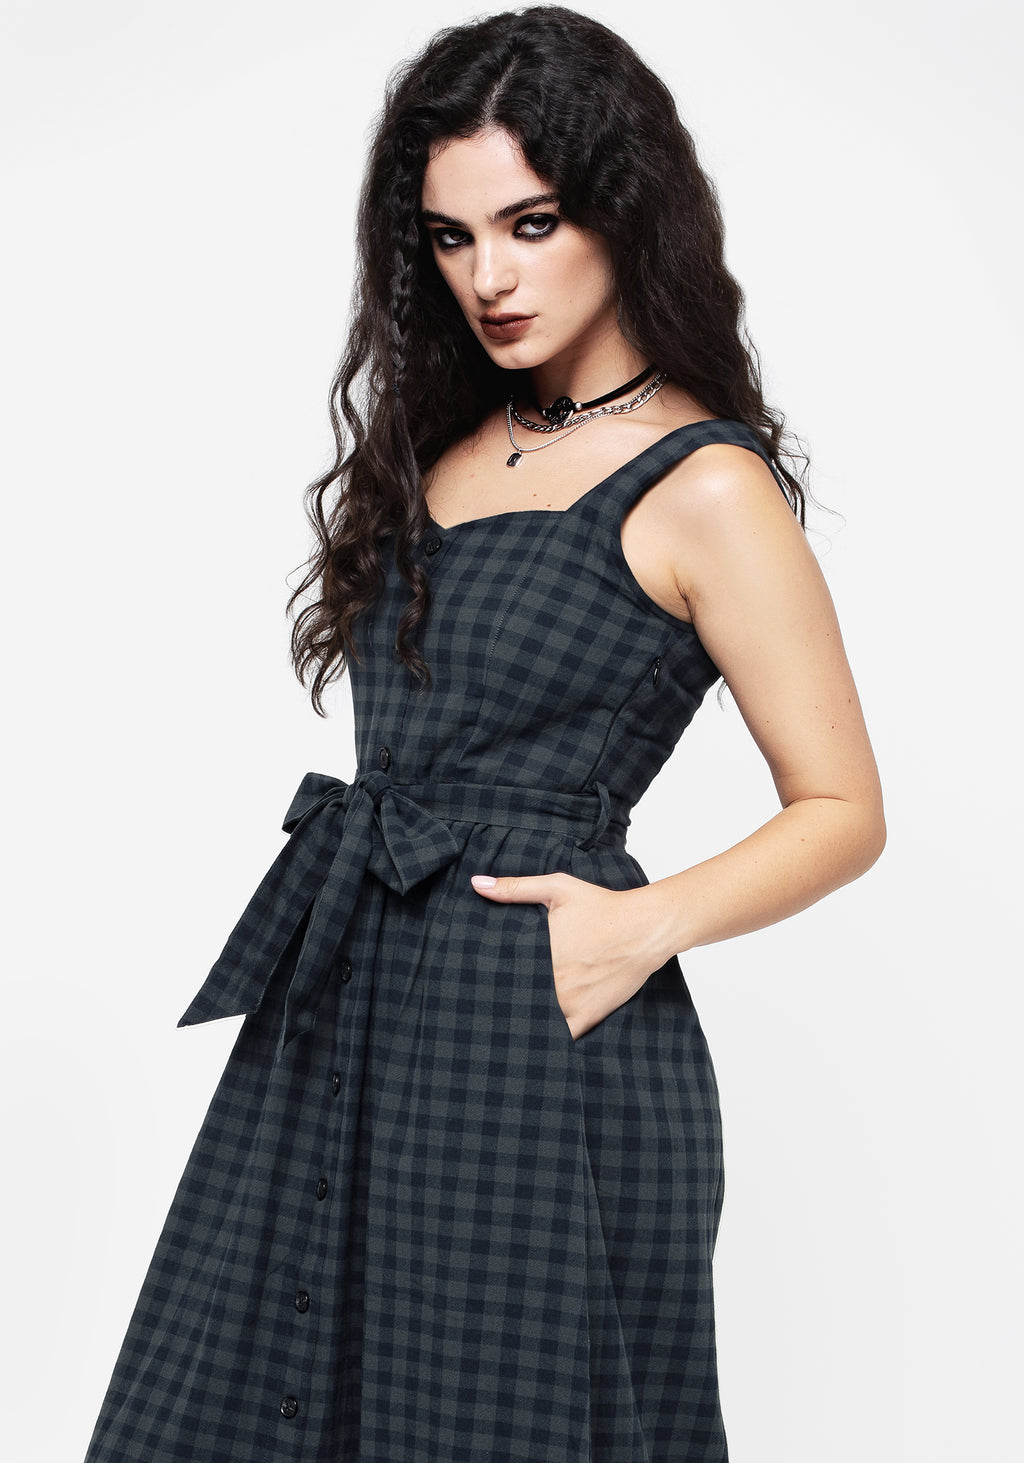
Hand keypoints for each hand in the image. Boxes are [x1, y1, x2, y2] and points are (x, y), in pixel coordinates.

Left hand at [470, 870, 670, 1039]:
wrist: (645, 927)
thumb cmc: (602, 905)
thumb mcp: (557, 889)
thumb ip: (515, 888)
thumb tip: (477, 883)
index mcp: (536, 955)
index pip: (498, 978)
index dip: (485, 985)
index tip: (475, 986)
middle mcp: (550, 984)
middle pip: (514, 1002)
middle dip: (502, 1005)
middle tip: (488, 1009)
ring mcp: (569, 1004)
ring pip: (535, 1024)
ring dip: (524, 1024)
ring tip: (508, 1027)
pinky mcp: (589, 1016)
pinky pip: (563, 1037)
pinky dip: (550, 1039)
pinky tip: (539, 1040)